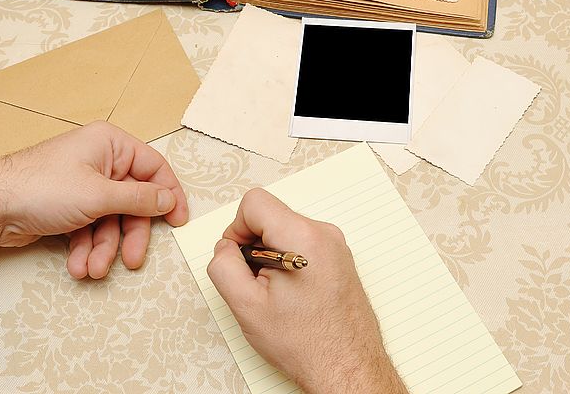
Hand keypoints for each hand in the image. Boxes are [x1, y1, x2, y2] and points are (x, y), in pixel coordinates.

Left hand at [0, 121, 187, 278]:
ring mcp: (84, 184)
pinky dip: (86, 247)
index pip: (154, 168)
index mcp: (111, 144)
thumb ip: (140, 199)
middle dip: (128, 235)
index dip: (169, 195)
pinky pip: (91, 227)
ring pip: (111, 220)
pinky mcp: (70, 205)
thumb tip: (168, 199)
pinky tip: (77, 265)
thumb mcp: (100, 195)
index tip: (178, 220)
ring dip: (103, 248)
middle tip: (132, 260)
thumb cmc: (41, 188)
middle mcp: (100, 161)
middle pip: (132, 201)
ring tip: (91, 269)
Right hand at [206, 189, 406, 393]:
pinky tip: (292, 292)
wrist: (346, 366)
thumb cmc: (306, 343)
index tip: (239, 257)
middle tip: (258, 282)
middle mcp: (324, 233)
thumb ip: (223, 266)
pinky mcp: (340, 256)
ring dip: (271, 253)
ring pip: (286, 229)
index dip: (236, 229)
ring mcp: (336, 244)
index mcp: (302, 237)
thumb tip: (224, 248)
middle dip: (254, 243)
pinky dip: (289, 259)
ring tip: (277, 291)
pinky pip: (303, 242)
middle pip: (271, 214)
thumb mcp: (246, 306)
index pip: (254, 202)